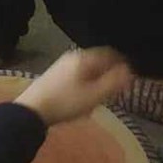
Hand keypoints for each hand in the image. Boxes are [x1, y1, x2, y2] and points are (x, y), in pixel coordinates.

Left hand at [14, 46, 132, 126]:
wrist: (32, 109)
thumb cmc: (66, 102)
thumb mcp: (94, 95)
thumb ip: (114, 82)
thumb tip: (129, 71)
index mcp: (84, 57)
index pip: (109, 53)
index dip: (122, 63)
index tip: (130, 76)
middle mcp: (73, 56)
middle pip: (98, 60)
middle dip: (109, 73)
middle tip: (117, 88)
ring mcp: (62, 64)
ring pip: (87, 69)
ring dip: (97, 80)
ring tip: (101, 96)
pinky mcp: (55, 75)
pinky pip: (77, 75)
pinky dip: (86, 84)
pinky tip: (84, 99)